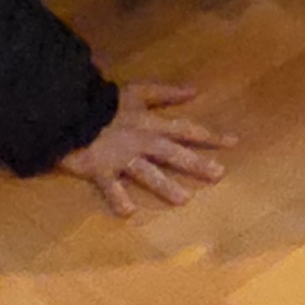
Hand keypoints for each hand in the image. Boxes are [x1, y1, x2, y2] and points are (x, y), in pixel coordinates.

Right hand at [54, 81, 234, 217]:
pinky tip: (128, 213)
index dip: (210, 135)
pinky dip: (118, 199)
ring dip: (166, 186)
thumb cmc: (104, 99)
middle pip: (174, 153)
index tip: (234, 142)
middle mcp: (141, 141)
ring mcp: (122, 157)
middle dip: (197, 163)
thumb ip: (166, 93)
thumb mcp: (137, 91)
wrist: (70, 106)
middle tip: (219, 175)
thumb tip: (195, 90)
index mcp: (150, 123)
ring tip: (184, 200)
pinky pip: (111, 186)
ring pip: (148, 173)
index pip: (187, 129)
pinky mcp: (100, 168)